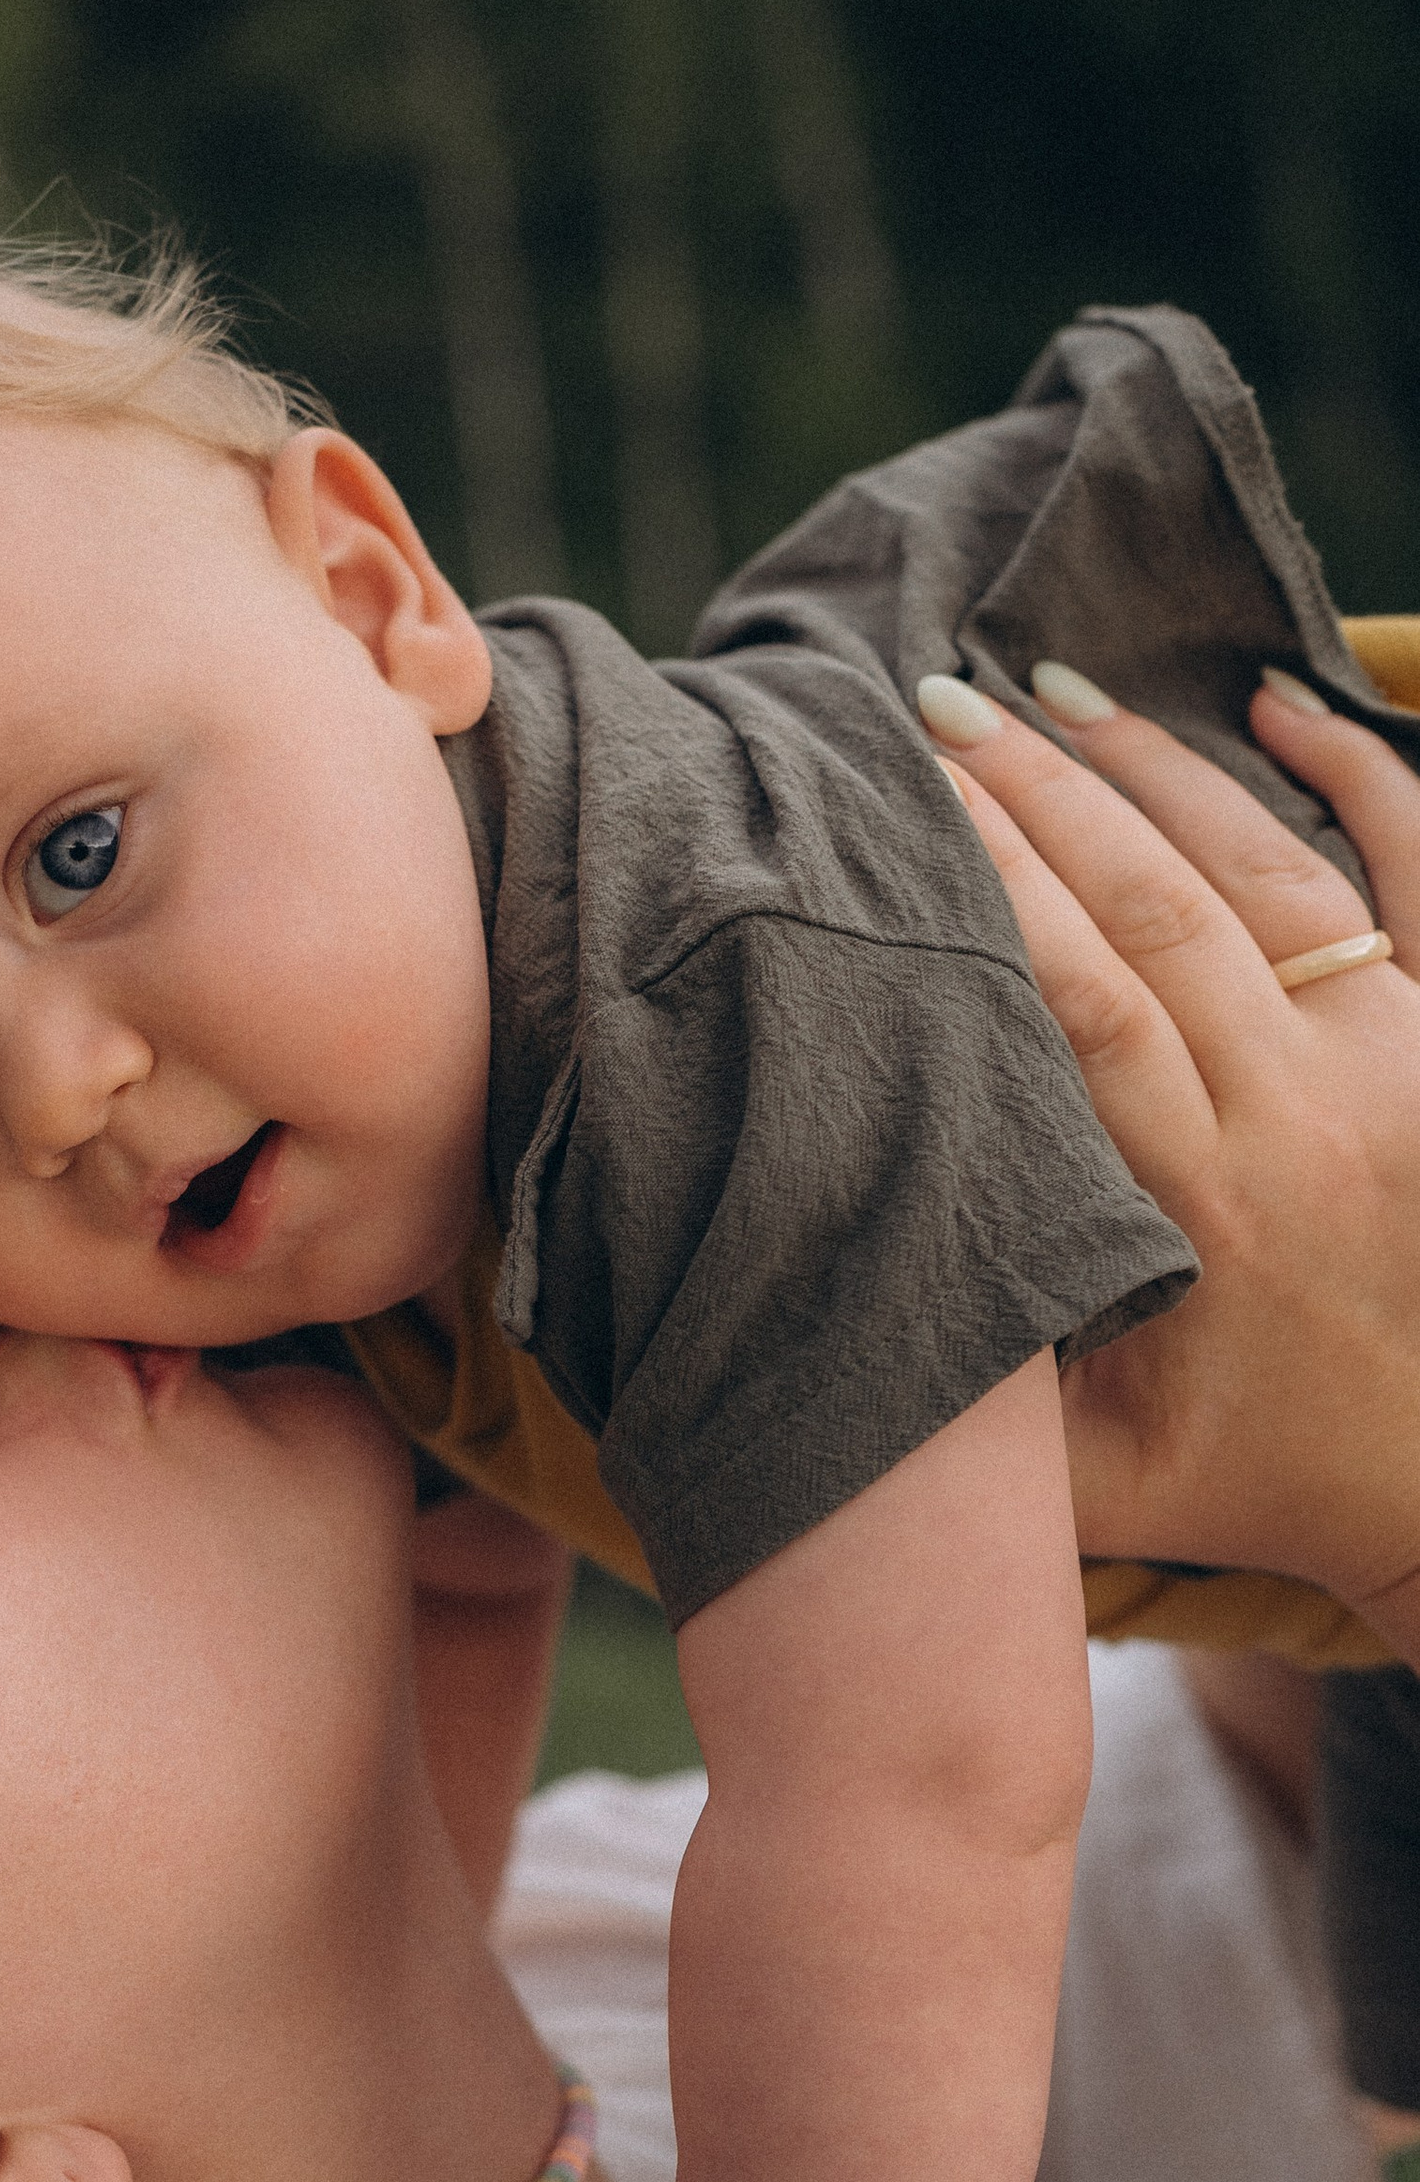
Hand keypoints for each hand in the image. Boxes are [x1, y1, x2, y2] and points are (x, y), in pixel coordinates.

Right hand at [927, 677, 1419, 1663]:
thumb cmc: (1267, 1481)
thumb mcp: (1103, 1491)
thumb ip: (974, 1427)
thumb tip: (821, 1320)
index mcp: (1202, 1212)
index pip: (1077, 1008)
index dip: (986, 891)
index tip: (893, 806)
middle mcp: (1306, 1112)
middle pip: (1155, 912)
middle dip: (1034, 797)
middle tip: (928, 706)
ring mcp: (1397, 1058)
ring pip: (1265, 873)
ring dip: (1152, 769)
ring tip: (1043, 689)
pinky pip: (1417, 869)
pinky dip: (1360, 771)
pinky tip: (1279, 701)